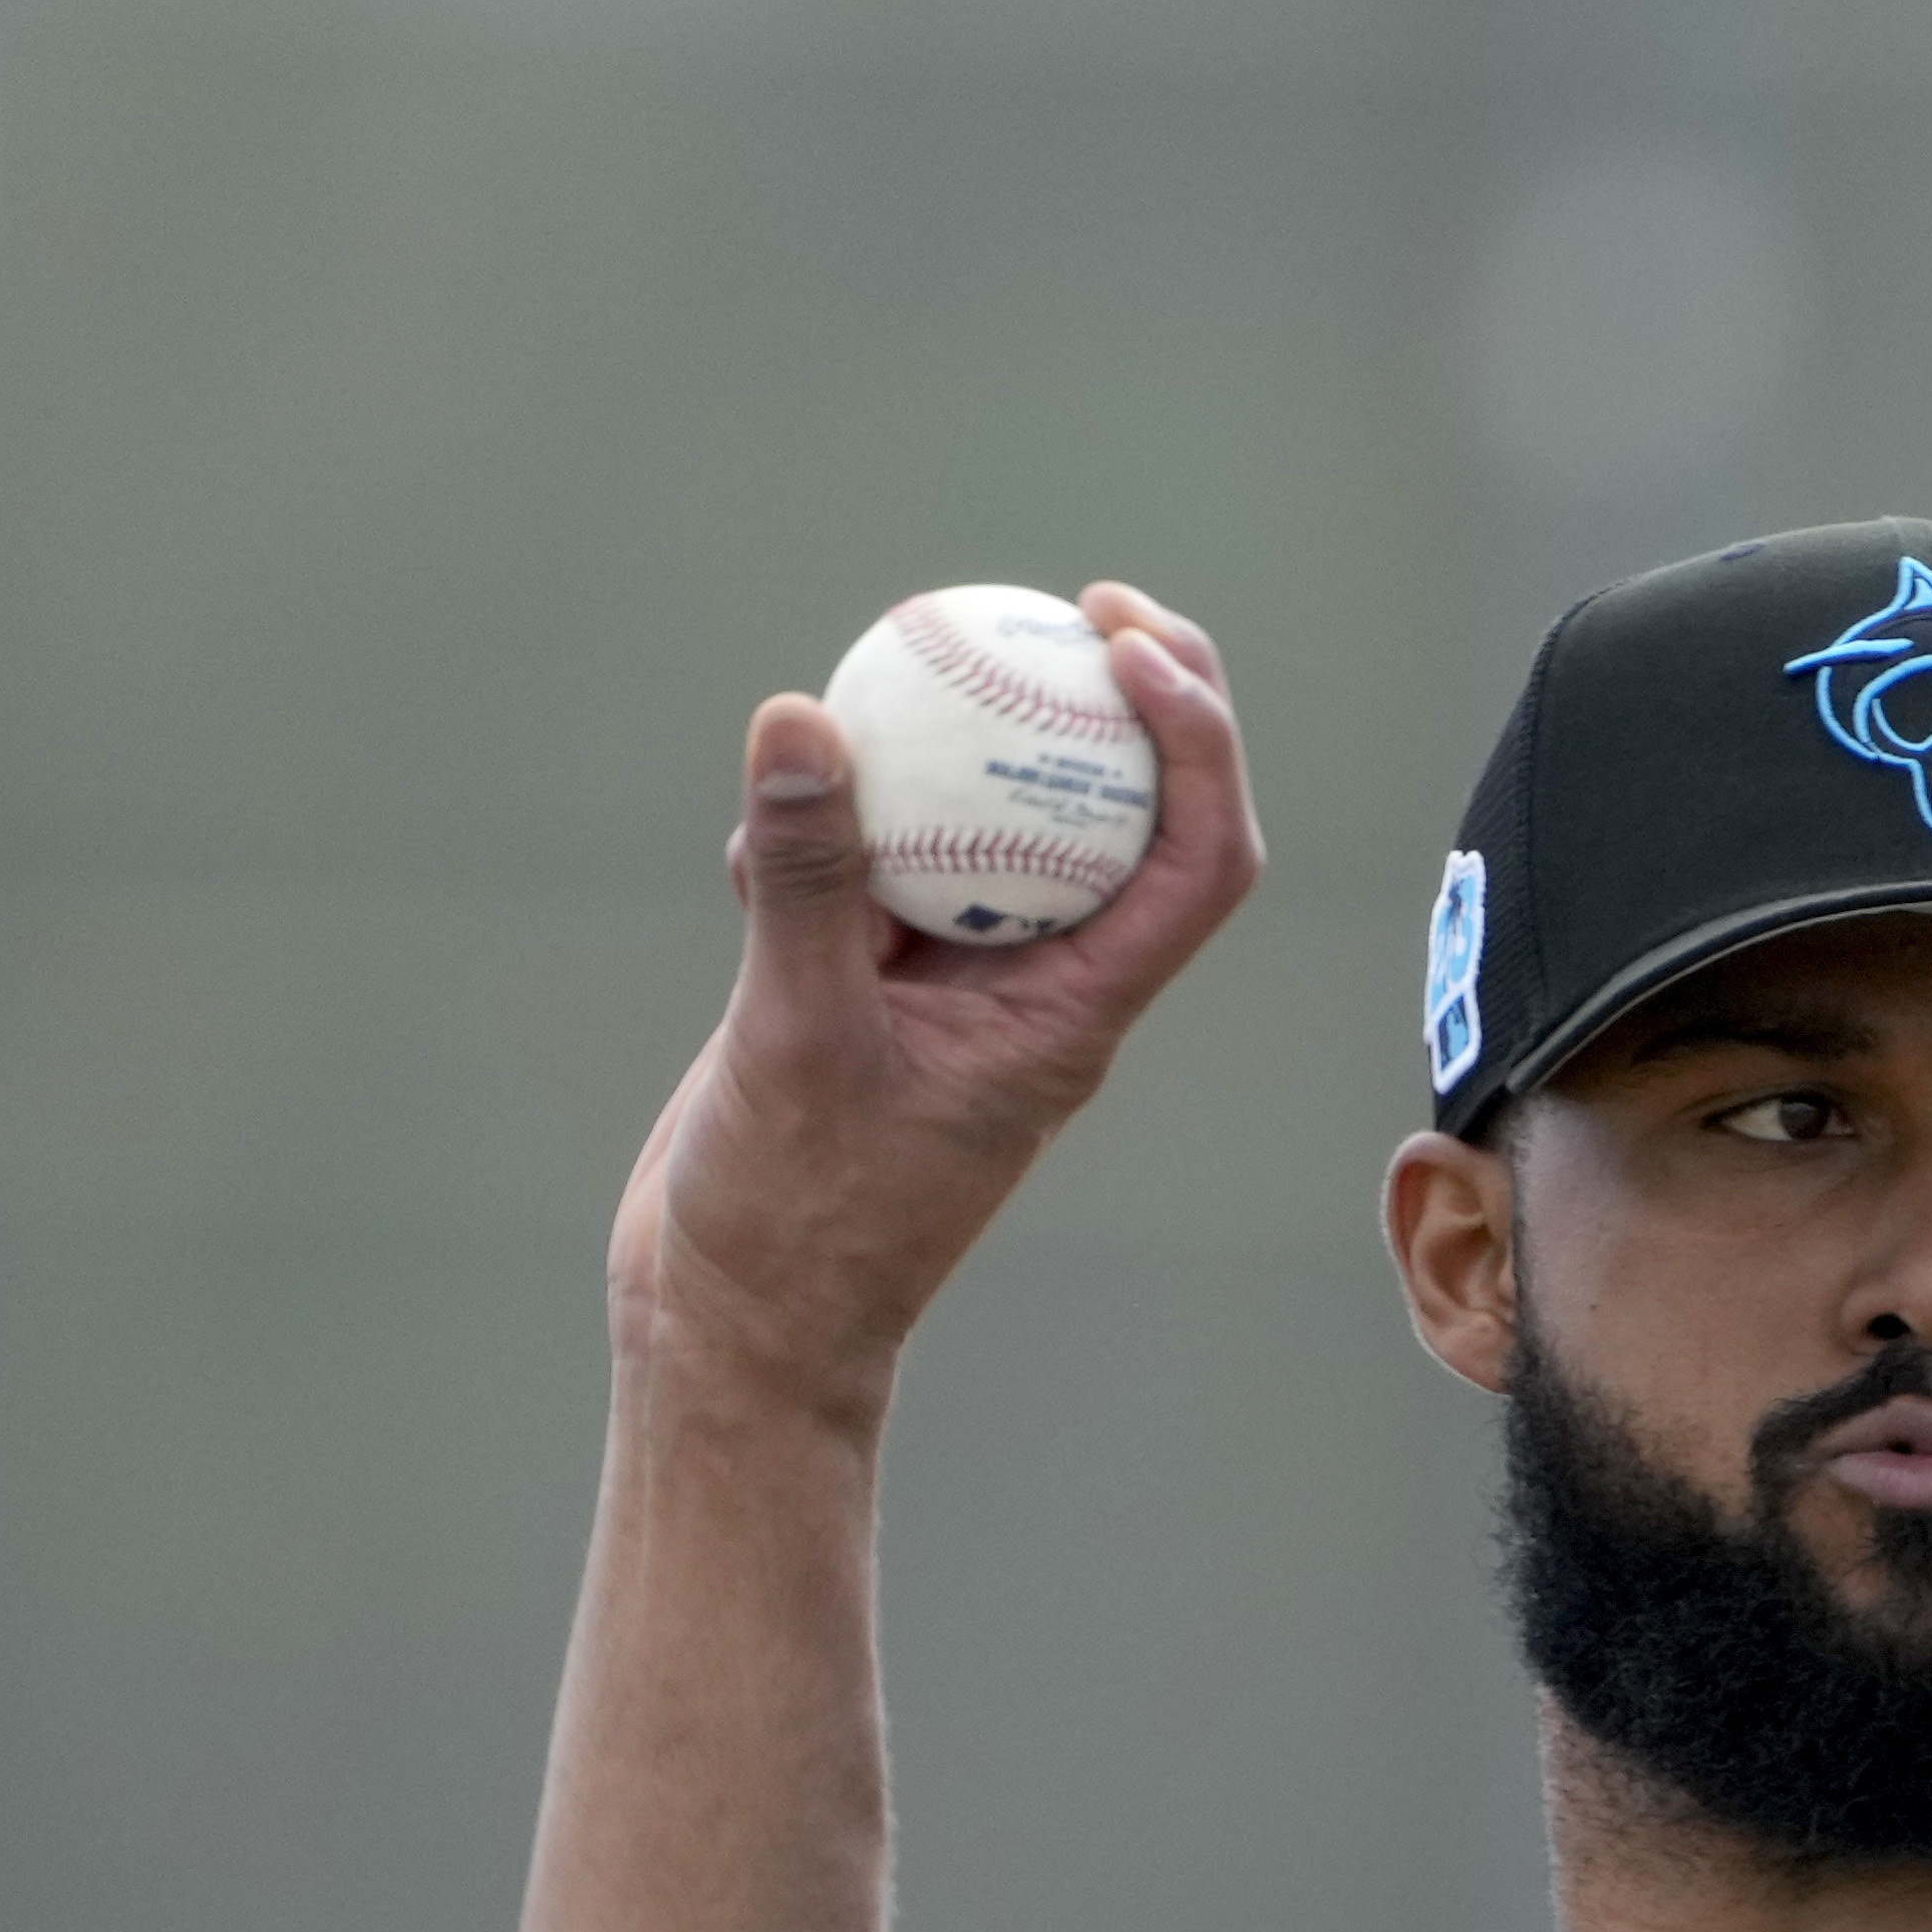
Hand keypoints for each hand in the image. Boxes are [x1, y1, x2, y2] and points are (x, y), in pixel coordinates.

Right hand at [607, 578, 1264, 1424]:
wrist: (733, 1328)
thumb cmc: (791, 1224)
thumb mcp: (795, 1036)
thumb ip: (806, 881)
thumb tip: (806, 718)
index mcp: (1073, 1018)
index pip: (1197, 865)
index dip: (1199, 744)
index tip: (1132, 648)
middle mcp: (1038, 993)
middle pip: (1130, 824)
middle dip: (1134, 704)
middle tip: (1081, 602)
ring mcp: (957, 989)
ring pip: (997, 836)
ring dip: (964, 752)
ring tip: (908, 668)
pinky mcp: (872, 990)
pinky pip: (879, 875)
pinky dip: (833, 831)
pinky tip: (762, 823)